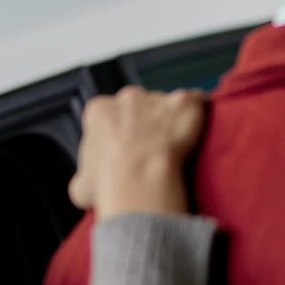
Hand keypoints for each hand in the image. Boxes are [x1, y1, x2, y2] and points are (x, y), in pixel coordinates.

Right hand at [69, 87, 206, 216]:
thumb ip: (86, 176)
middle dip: (146, 124)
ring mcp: (158, 98)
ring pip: (167, 106)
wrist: (141, 182)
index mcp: (99, 111)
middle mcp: (127, 97)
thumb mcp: (81, 187)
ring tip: (178, 149)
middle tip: (154, 152)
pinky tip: (202, 129)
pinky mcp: (185, 103)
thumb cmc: (111, 185)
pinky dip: (200, 113)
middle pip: (140, 106)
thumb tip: (87, 186)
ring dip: (172, 122)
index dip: (119, 134)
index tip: (127, 152)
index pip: (109, 116)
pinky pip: (196, 102)